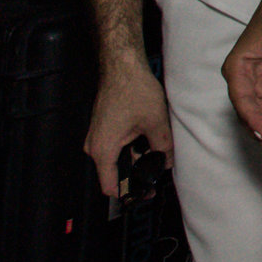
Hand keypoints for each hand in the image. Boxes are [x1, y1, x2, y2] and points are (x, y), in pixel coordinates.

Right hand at [85, 56, 173, 197]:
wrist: (121, 67)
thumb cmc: (134, 90)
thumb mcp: (156, 122)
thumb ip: (163, 147)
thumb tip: (167, 162)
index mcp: (104, 150)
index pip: (111, 187)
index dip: (129, 195)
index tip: (145, 194)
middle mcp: (95, 147)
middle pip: (114, 174)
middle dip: (137, 175)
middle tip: (157, 173)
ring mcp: (97, 138)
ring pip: (117, 159)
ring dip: (136, 159)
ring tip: (157, 154)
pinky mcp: (102, 129)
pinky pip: (116, 148)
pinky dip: (131, 149)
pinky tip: (148, 140)